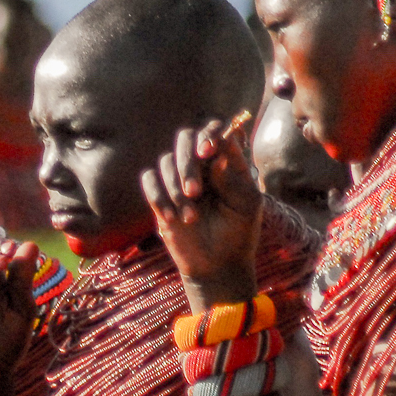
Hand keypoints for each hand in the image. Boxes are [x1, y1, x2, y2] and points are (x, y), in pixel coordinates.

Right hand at [142, 115, 263, 293]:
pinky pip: (149, 180)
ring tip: (191, 217)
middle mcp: (201, 164)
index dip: (209, 134)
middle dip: (187, 162)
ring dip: (176, 188)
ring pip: (166, 161)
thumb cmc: (238, 233)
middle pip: (185, 138)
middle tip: (195, 191)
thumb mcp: (245, 206)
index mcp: (225, 160)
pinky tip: (173, 218)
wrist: (217, 265)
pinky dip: (159, 196)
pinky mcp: (161, 195)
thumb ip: (232, 179)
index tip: (207, 151)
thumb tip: (216, 156)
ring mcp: (179, 178)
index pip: (215, 130)